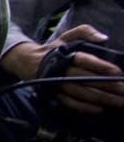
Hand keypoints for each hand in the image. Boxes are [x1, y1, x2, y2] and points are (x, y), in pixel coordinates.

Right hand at [0, 24, 123, 113]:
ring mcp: (57, 84)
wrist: (27, 62)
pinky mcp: (54, 94)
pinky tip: (100, 109)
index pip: (84, 60)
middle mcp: (61, 70)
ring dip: (102, 99)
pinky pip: (70, 103)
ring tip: (120, 102)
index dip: (101, 66)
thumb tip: (103, 38)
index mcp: (65, 55)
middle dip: (108, 86)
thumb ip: (85, 32)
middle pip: (86, 79)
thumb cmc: (54, 49)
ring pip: (81, 93)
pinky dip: (84, 107)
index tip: (118, 72)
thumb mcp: (67, 36)